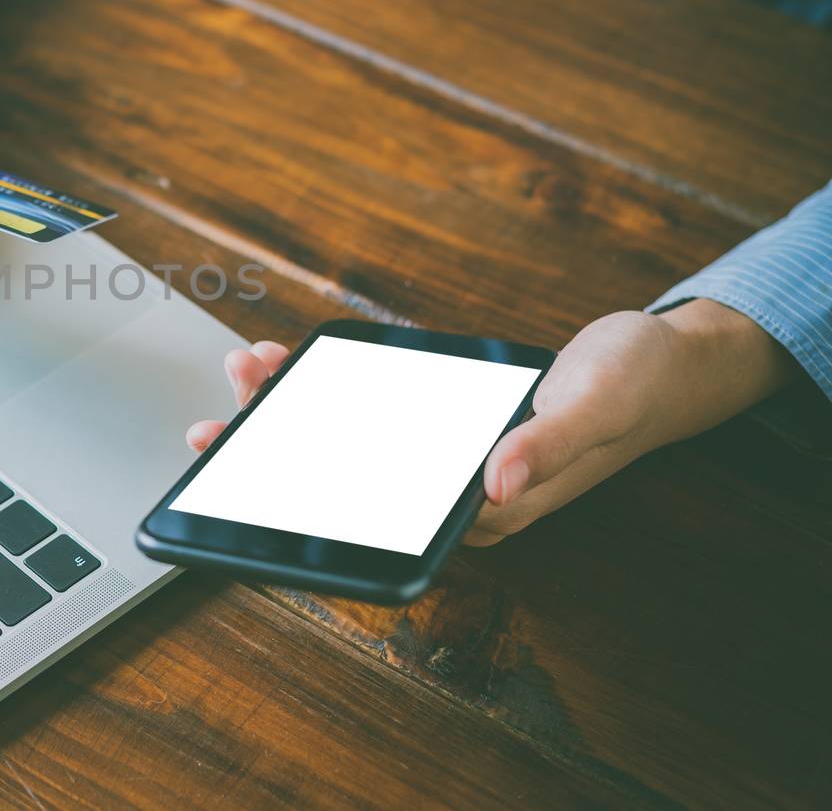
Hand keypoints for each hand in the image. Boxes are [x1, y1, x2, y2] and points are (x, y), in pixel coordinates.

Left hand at [186, 301, 794, 545]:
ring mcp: (450, 464)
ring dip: (294, 413)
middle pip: (353, 486)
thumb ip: (551, 443)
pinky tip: (292, 364)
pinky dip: (330, 391)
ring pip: (354, 449)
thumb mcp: (599, 404)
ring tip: (244, 376)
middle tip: (214, 428)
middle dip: (277, 454)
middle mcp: (461, 496)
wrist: (667, 363)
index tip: (250, 473)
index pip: (385, 519)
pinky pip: (376, 417)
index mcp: (493, 509)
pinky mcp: (447, 430)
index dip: (311, 503)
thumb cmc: (637, 384)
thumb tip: (495, 481)